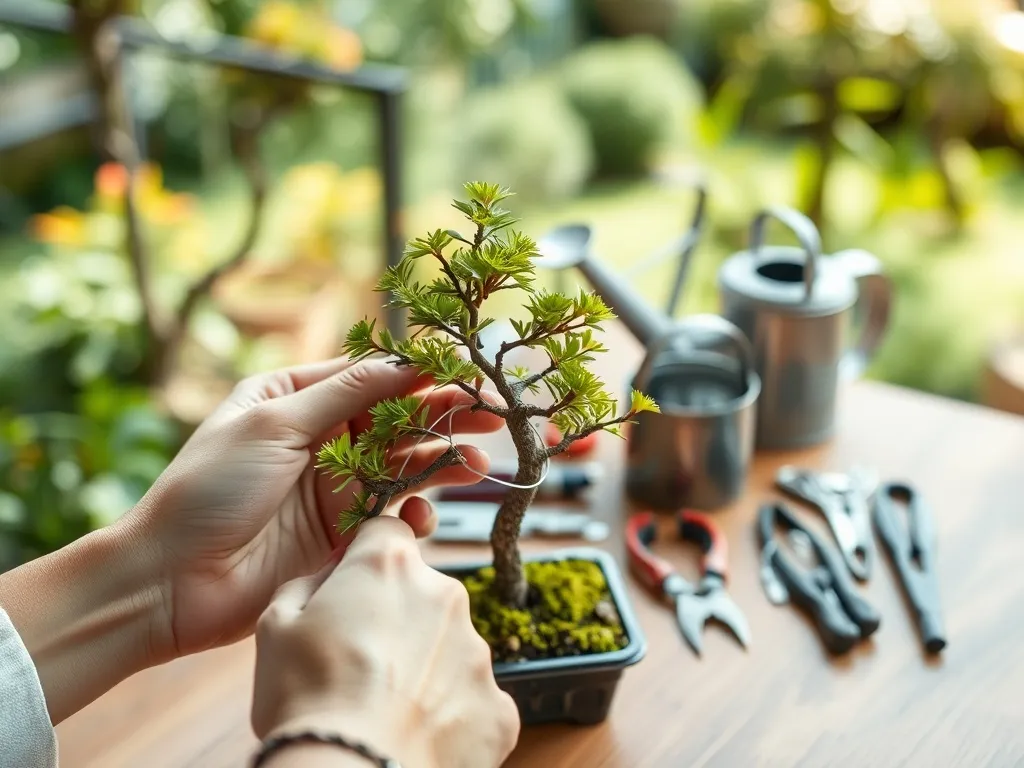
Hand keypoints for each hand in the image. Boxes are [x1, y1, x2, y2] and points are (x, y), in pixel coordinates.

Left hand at [129, 356, 502, 660]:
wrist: (171, 583)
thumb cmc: (208, 490)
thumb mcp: (275, 425)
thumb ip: (345, 394)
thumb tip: (406, 360)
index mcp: (295, 397)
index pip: (372, 376)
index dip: (423, 373)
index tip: (470, 372)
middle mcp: (320, 438)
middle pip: (397, 419)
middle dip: (446, 416)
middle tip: (494, 416)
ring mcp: (333, 486)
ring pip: (403, 466)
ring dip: (441, 464)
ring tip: (477, 467)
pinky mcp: (340, 533)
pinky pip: (391, 516)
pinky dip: (413, 515)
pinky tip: (423, 519)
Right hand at [251, 516, 519, 767]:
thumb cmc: (305, 699)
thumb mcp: (275, 625)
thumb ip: (309, 584)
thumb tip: (330, 577)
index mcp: (389, 565)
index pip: (388, 532)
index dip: (367, 561)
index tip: (354, 590)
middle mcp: (443, 595)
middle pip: (423, 593)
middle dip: (399, 620)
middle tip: (362, 664)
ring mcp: (477, 652)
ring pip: (450, 648)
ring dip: (426, 669)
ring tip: (385, 708)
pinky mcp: (498, 706)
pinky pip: (474, 701)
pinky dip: (451, 716)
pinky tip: (416, 735)